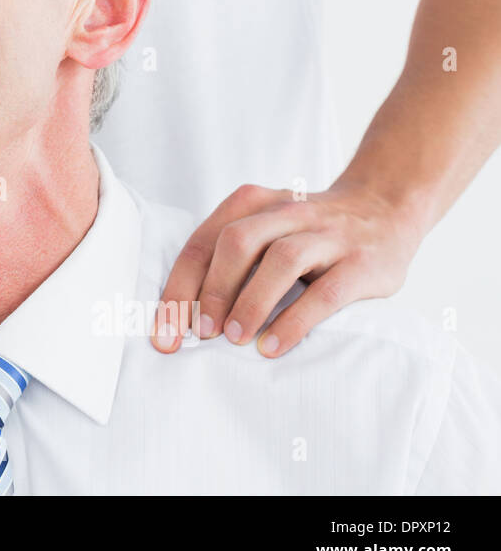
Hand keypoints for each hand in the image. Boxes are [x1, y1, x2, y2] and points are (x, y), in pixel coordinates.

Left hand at [149, 181, 423, 356]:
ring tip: (233, 339)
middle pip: (235, 242)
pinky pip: (325, 292)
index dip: (178, 289)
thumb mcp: (265, 227)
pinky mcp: (362, 262)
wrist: (385, 206)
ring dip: (250, 302)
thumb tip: (182, 316)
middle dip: (211, 291)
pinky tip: (272, 347)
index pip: (202, 243)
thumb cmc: (307, 231)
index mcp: (252, 204)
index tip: (164, 334)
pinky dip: (295, 321)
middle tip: (200, 335)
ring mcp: (327, 234)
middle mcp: (286, 212)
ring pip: (280, 260)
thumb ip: (228, 256)